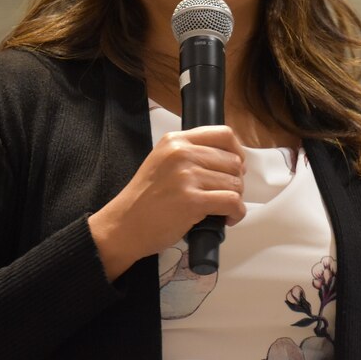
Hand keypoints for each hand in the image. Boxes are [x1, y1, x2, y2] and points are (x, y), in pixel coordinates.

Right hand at [88, 125, 246, 280]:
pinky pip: (232, 202)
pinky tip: (227, 219)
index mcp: (176, 141)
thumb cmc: (144, 199)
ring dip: (235, 199)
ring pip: (235, 183)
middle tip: (225, 195)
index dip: (237, 152)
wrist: (124, 225)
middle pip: (233, 161)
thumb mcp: (163, 162)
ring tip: (222, 209)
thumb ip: (190, 155)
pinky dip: (236, 213)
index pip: (224, 134)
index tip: (236, 166)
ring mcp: (187, 176)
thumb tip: (230, 160)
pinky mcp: (192, 201)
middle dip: (236, 181)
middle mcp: (182, 153)